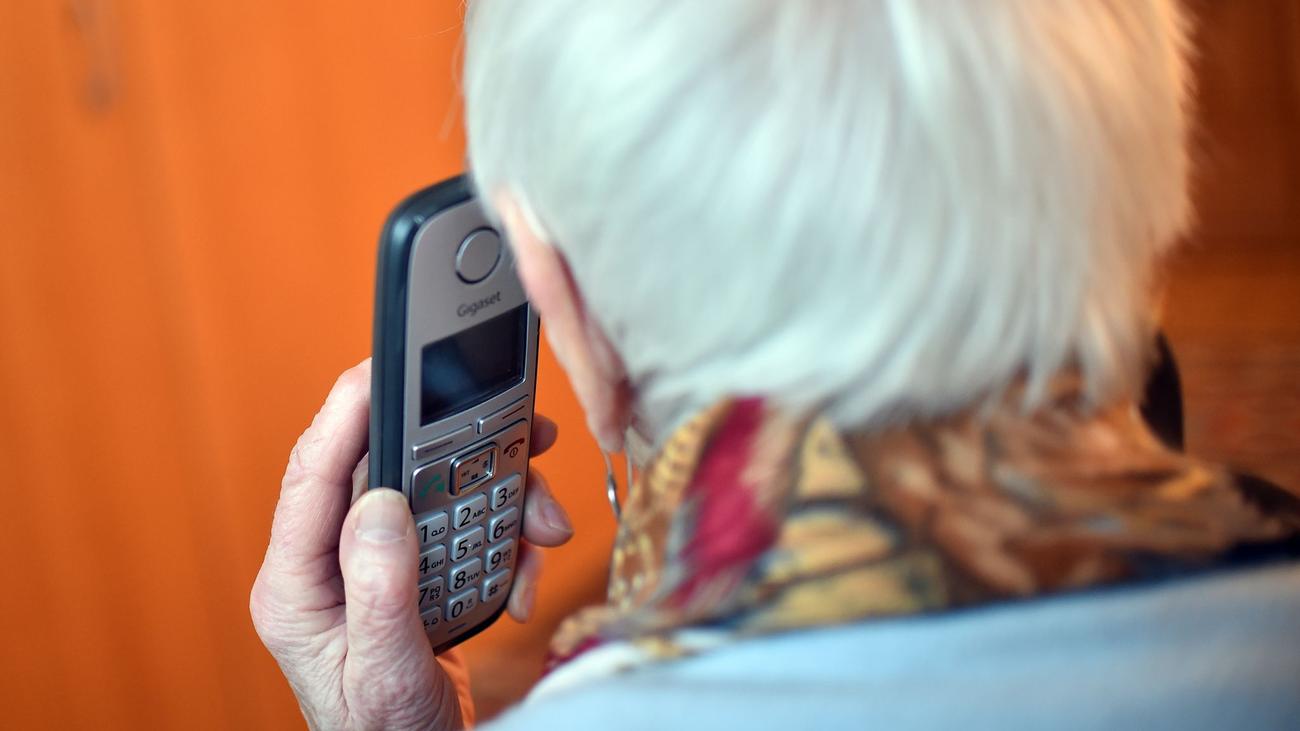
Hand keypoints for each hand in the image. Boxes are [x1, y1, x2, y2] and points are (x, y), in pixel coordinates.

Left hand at [250, 359, 572, 729]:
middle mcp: (331, 563)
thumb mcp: (384, 672)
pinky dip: (506, 544)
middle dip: (463, 456)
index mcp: (297, 583)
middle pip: (391, 470)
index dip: (346, 413)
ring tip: (542, 525)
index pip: (312, 475)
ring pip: (439, 494)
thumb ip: (380, 591)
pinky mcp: (415, 573)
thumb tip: (380, 504)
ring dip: (501, 502)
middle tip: (523, 436)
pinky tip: (521, 578)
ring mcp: (376, 565)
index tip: (384, 367)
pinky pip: (465, 528)